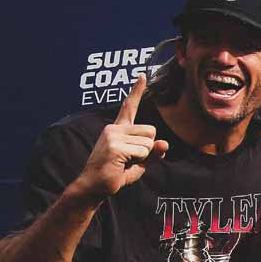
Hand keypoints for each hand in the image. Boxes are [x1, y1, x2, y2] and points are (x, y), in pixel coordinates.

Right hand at [73, 75, 167, 199]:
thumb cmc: (116, 174)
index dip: (137, 91)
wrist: (94, 186)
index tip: (143, 75)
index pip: (129, 106)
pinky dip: (138, 161)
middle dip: (148, 148)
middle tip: (129, 159)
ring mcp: (112, 135)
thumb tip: (165, 144)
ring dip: (143, 156)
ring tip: (124, 162)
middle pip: (151, 131)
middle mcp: (114, 128)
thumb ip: (153, 152)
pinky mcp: (114, 146)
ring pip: (149, 142)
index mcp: (119, 129)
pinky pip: (143, 152)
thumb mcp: (139, 162)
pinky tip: (121, 164)